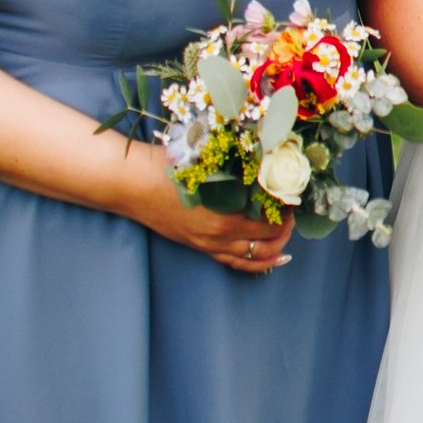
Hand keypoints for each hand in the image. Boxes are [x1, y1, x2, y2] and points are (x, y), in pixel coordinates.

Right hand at [119, 139, 293, 272]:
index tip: (293, 196)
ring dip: (274, 250)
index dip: (286, 210)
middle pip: (265, 241)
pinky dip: (255, 263)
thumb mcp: (205, 159)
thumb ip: (236, 165)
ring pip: (251, 258)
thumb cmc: (164, 166)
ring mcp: (207, 245)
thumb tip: (267, 159)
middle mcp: (218, 236)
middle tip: (292, 213)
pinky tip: (269, 259)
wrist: (129, 184)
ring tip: (286, 239)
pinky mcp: (198, 247)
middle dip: (284, 229)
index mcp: (223, 215)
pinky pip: (233, 262)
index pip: (268, 221)